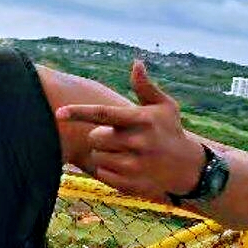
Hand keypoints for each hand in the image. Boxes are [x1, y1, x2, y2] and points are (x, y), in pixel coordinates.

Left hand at [56, 60, 203, 202]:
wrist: (188, 168)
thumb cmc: (169, 131)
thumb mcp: (164, 107)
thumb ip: (145, 87)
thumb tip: (137, 62)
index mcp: (142, 120)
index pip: (104, 114)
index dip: (79, 112)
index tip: (59, 113)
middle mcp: (138, 143)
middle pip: (95, 137)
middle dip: (100, 136)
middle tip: (119, 137)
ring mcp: (135, 166)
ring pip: (97, 157)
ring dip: (105, 153)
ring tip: (126, 152)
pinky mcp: (131, 184)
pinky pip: (102, 174)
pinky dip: (109, 170)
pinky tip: (127, 167)